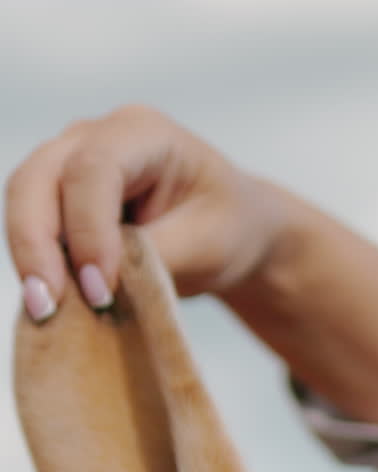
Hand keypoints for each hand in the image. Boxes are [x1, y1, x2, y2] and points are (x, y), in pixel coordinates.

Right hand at [4, 105, 291, 320]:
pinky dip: (37, 264)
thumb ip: (154, 256)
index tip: (101, 290)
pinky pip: (32, 226)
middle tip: (47, 306)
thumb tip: (97, 282)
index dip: (87, 229)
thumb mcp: (207, 245)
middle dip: (36, 241)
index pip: (94, 168)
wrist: (233, 229)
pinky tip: (52, 306)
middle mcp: (97, 137)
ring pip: (24, 198)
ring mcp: (72, 163)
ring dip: (29, 255)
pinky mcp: (62, 199)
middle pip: (39, 176)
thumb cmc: (228, 227)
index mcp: (145, 133)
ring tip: (45, 312)